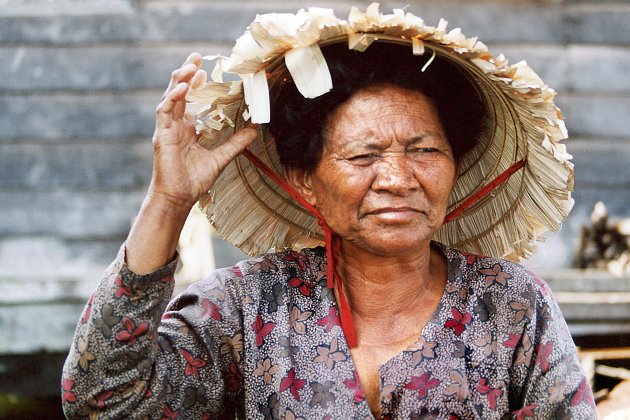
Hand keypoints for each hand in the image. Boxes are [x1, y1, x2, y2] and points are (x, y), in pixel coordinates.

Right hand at [125, 53, 256, 273]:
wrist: (179, 198)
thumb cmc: (194, 181)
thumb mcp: (221, 158)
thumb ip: (235, 143)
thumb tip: (253, 130)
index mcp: (187, 129)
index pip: (191, 101)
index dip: (197, 85)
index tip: (207, 71)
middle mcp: (176, 125)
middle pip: (179, 93)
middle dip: (187, 74)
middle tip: (197, 57)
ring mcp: (167, 129)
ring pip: (171, 97)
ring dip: (180, 80)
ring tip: (190, 66)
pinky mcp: (162, 136)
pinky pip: (165, 112)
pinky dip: (173, 98)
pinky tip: (183, 88)